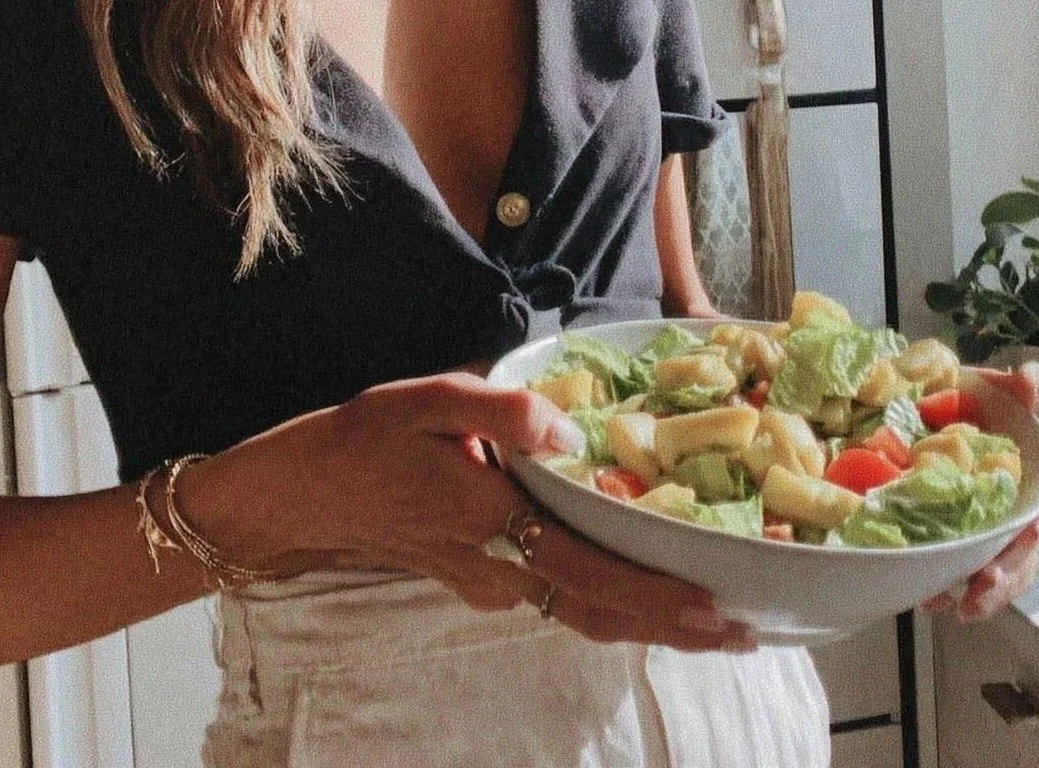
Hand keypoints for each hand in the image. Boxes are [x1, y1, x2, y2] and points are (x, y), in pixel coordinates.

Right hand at [182, 372, 755, 652]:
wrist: (292, 499)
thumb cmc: (356, 444)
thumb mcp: (423, 403)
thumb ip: (501, 413)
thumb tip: (567, 432)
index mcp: (494, 520)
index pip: (595, 572)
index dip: (663, 598)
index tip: (725, 616)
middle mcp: (497, 566)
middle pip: (602, 610)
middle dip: (675, 627)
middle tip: (746, 635)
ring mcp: (486, 582)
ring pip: (580, 610)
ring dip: (646, 619)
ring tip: (711, 622)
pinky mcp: (476, 577)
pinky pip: (554, 596)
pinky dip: (606, 601)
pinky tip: (641, 590)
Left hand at [919, 361, 1038, 620]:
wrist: (925, 432)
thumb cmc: (966, 417)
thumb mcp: (985, 397)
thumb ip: (1010, 391)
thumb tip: (1028, 372)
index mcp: (1037, 473)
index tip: (1034, 530)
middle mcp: (1026, 510)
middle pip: (1033, 548)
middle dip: (1012, 570)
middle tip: (985, 583)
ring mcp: (1002, 537)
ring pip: (1009, 574)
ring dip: (988, 594)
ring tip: (959, 606)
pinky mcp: (974, 555)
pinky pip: (975, 584)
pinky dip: (955, 594)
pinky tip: (931, 600)